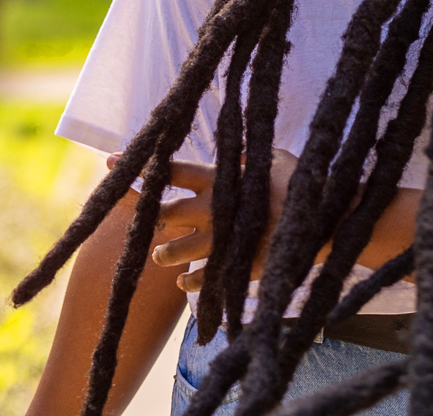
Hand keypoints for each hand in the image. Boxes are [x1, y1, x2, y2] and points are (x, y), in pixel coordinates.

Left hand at [108, 150, 298, 292]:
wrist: (322, 224)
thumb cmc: (301, 184)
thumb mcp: (276, 157)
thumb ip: (250, 156)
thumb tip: (238, 152)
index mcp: (218, 179)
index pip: (169, 170)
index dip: (139, 165)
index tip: (111, 160)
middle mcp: (211, 210)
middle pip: (161, 214)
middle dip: (140, 214)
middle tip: (128, 215)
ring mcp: (219, 241)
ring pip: (172, 251)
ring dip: (162, 253)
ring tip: (160, 253)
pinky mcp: (231, 266)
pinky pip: (199, 279)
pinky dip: (188, 281)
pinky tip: (183, 281)